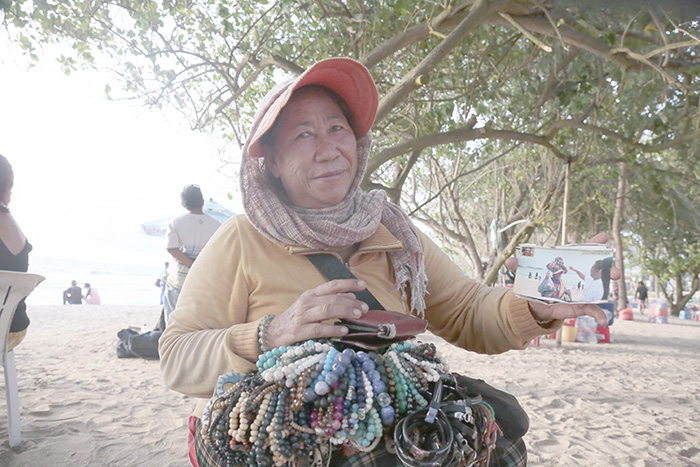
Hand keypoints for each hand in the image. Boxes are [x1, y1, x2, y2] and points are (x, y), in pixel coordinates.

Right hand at [264, 279, 368, 348]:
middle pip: (332, 299)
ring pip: (326, 310)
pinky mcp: (298, 332)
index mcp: (311, 295)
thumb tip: (351, 295)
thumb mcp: (312, 306)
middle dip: (351, 303)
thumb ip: (330, 300)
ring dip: (344, 312)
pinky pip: (318, 329)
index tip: (364, 285)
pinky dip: (332, 329)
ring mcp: (302, 316)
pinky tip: (343, 331)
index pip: (332, 285)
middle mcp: (307, 303)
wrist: (271, 333)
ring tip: (358, 316)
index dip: (348, 284)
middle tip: (365, 308)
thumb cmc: (296, 319)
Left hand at [506, 232, 620, 326]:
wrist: (534, 304)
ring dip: (609, 285)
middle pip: (597, 268)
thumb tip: (509, 261)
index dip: (593, 243)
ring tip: (614, 283)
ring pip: (600, 287)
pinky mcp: (580, 305)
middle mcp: (578, 276)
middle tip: (613, 269)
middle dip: (608, 267)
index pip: (582, 252)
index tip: (604, 236)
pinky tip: (601, 320)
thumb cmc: (534, 283)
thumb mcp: (526, 274)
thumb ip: (518, 266)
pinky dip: (598, 315)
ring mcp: (582, 290)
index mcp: (566, 265)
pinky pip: (593, 310)